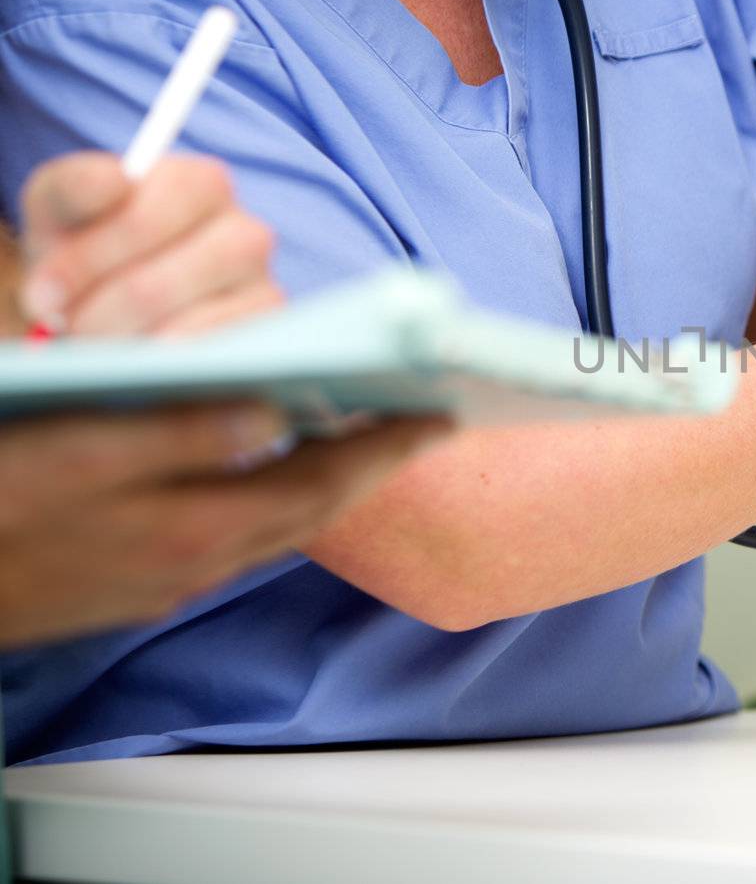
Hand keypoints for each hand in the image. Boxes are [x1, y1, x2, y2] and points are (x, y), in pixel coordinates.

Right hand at [0, 404, 449, 648]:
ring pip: (270, 529)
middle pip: (309, 511)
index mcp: (191, 528)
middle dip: (370, 466)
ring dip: (321, 486)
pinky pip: (228, 539)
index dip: (384, 448)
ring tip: (358, 442)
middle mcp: (191, 564)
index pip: (320, 483)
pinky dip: (265, 503)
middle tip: (420, 426)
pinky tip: (258, 474)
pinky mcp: (130, 585)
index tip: (441, 417)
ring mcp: (161, 582)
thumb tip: (275, 413)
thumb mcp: (71, 452)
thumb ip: (177, 435)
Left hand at [18, 152, 281, 335]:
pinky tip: (138, 354)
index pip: (148, 216)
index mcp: (200, 184)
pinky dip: (164, 357)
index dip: (91, 257)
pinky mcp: (263, 330)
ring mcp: (262, 283)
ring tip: (94, 339)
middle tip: (65, 325)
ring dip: (127, 336)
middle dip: (102, 308)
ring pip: (188, 318)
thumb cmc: (88, 248)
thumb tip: (116, 183)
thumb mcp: (63, 211)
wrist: (110, 300)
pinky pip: (212, 351)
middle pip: (165, 277)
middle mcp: (245, 230)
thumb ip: (76, 187)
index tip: (46, 290)